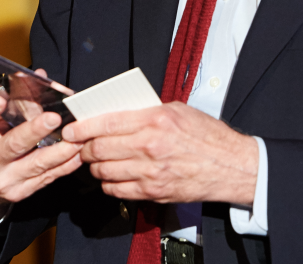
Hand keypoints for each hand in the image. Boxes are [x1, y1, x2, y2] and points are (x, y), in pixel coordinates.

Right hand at [0, 87, 82, 217]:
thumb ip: (3, 108)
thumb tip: (34, 78)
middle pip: (14, 145)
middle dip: (35, 131)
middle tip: (52, 118)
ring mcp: (5, 179)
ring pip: (37, 164)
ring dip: (60, 150)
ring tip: (76, 137)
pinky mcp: (20, 191)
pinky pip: (46, 178)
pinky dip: (65, 165)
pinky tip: (77, 154)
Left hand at [62, 101, 257, 205]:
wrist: (232, 166)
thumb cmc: (207, 135)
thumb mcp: (176, 110)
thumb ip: (144, 112)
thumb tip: (114, 114)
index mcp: (154, 120)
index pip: (105, 123)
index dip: (81, 128)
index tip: (70, 130)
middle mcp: (150, 147)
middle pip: (99, 149)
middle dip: (83, 148)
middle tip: (81, 145)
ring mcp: (151, 172)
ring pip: (104, 172)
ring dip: (95, 167)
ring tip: (97, 160)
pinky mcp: (155, 192)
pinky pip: (118, 190)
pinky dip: (109, 183)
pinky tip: (113, 176)